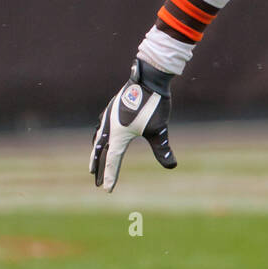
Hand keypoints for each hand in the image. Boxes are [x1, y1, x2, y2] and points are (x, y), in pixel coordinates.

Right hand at [89, 59, 176, 191]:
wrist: (148, 79)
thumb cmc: (154, 105)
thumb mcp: (159, 130)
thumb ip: (162, 149)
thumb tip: (172, 166)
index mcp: (118, 135)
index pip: (112, 160)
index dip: (110, 176)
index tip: (106, 189)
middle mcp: (109, 126)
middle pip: (100, 152)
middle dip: (98, 167)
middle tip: (96, 181)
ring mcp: (108, 116)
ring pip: (98, 138)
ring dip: (97, 152)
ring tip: (96, 160)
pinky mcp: (112, 108)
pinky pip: (102, 127)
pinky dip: (100, 137)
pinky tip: (105, 137)